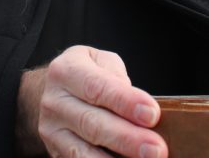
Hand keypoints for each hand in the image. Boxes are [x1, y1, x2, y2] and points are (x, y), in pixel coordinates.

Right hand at [16, 45, 167, 157]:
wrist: (54, 91)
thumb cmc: (87, 74)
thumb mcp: (101, 61)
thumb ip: (118, 77)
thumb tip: (136, 105)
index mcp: (66, 71)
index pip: (98, 88)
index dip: (126, 102)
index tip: (152, 114)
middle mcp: (54, 102)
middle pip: (93, 124)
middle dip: (128, 138)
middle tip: (157, 148)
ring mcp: (51, 130)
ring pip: (83, 151)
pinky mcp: (55, 151)